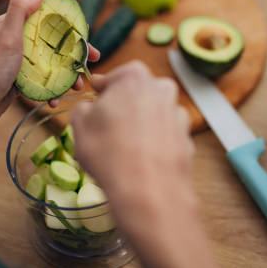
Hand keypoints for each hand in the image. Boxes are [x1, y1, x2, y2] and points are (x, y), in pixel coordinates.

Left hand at [0, 0, 98, 139]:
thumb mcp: (6, 36)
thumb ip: (21, 10)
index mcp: (11, 26)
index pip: (48, 20)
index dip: (70, 28)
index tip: (87, 38)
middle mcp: (15, 42)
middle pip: (53, 44)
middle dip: (73, 55)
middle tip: (90, 66)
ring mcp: (16, 63)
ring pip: (50, 65)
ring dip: (65, 76)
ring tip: (76, 88)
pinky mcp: (16, 83)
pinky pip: (41, 83)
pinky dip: (51, 90)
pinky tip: (54, 101)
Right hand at [70, 61, 215, 267]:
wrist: (147, 190)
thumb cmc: (108, 151)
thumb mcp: (80, 124)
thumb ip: (84, 109)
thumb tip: (90, 111)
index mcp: (135, 76)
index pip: (113, 77)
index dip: (101, 91)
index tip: (94, 100)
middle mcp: (161, 89)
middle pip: (137, 93)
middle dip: (123, 106)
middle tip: (106, 127)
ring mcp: (177, 114)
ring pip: (153, 114)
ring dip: (140, 124)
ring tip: (122, 147)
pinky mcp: (186, 139)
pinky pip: (165, 135)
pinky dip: (154, 143)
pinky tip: (140, 159)